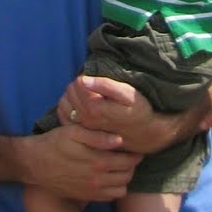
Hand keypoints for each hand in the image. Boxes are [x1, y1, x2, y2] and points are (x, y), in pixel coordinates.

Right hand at [21, 123, 138, 203]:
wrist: (35, 163)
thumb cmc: (54, 143)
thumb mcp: (73, 132)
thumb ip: (97, 137)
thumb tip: (119, 140)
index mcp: (96, 161)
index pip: (127, 161)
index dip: (135, 154)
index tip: (136, 147)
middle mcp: (97, 180)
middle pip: (127, 176)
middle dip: (132, 165)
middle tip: (130, 154)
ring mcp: (91, 190)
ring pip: (121, 189)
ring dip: (125, 178)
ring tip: (120, 165)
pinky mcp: (86, 196)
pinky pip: (110, 197)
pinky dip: (115, 188)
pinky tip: (109, 176)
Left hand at [59, 75, 187, 155]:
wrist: (145, 134)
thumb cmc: (138, 110)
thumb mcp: (127, 94)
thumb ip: (105, 85)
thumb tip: (84, 79)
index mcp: (95, 109)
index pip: (76, 86)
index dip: (80, 78)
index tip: (89, 77)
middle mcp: (87, 120)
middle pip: (70, 95)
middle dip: (74, 85)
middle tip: (85, 83)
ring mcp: (85, 128)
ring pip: (66, 106)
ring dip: (70, 95)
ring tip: (81, 92)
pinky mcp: (85, 133)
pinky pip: (66, 117)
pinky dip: (66, 107)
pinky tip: (76, 104)